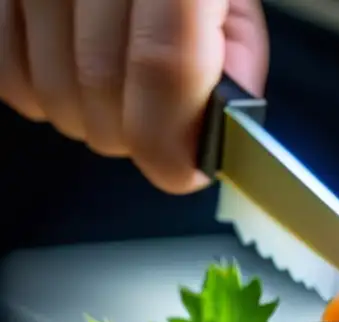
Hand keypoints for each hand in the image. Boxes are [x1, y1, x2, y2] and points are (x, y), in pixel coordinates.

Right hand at [0, 0, 267, 193]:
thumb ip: (235, 54)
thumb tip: (215, 128)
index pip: (164, 67)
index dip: (171, 139)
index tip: (181, 170)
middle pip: (100, 87)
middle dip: (133, 134)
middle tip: (155, 129)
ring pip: (49, 89)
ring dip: (87, 118)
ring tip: (117, 94)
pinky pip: (5, 70)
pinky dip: (38, 93)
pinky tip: (69, 74)